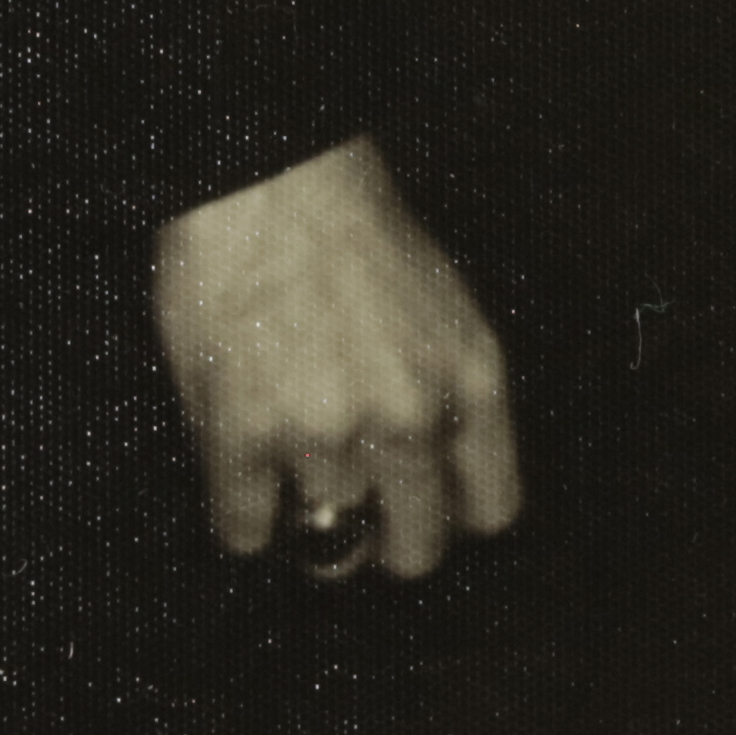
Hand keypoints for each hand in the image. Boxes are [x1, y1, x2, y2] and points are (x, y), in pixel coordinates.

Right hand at [151, 135, 522, 580]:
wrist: (274, 185)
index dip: (455, 517)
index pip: (491, 506)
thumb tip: (435, 478)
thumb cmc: (358, 234)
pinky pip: (246, 531)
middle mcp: (409, 419)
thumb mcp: (446, 312)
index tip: (429, 514)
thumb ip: (447, 395)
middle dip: (387, 545)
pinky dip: (244, 521)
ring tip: (294, 486)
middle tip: (359, 524)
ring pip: (328, 545)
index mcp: (471, 383)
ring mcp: (325, 435)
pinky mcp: (244, 440)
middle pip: (414, 549)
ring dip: (310, 523)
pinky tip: (245, 486)